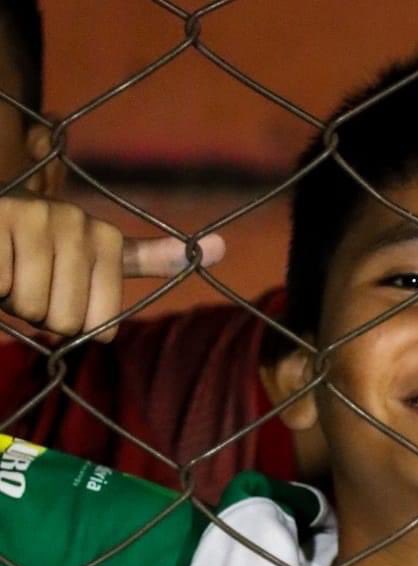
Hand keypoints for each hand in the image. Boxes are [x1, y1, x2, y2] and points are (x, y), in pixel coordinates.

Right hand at [0, 196, 224, 342]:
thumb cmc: (39, 253)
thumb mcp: (99, 256)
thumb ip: (151, 258)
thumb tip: (224, 246)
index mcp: (103, 238)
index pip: (102, 324)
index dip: (78, 325)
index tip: (68, 295)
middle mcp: (74, 221)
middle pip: (68, 322)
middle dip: (42, 316)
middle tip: (30, 284)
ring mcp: (34, 216)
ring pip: (34, 309)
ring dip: (14, 303)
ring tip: (11, 273)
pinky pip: (3, 287)